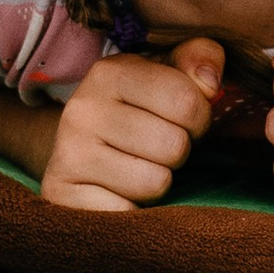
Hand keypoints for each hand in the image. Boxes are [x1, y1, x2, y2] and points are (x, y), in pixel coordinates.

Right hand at [40, 38, 224, 212]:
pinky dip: (134, 210)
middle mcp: (82, 110)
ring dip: (158, 183)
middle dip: (179, 153)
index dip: (199, 119)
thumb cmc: (138, 113)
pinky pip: (128, 213)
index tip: (181, 121)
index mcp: (109, 73)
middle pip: (174, 145)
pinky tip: (120, 193)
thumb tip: (209, 82)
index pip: (187, 101)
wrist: (77, 154)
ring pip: (155, 182)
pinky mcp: (63, 196)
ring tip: (139, 169)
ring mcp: (68, 155)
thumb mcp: (167, 75)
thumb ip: (199, 59)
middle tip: (158, 149)